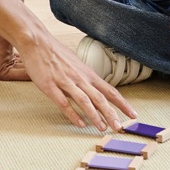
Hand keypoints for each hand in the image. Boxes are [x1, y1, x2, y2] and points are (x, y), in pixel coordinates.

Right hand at [0, 24, 134, 132]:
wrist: (36, 41)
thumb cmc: (56, 53)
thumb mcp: (76, 64)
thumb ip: (86, 78)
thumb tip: (96, 90)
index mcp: (87, 74)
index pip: (110, 91)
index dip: (122, 104)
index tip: (133, 115)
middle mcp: (80, 78)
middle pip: (100, 98)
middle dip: (111, 114)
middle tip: (119, 128)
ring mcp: (65, 82)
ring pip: (85, 101)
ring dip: (95, 116)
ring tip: (102, 128)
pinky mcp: (50, 86)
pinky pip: (63, 102)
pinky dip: (73, 113)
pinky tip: (79, 123)